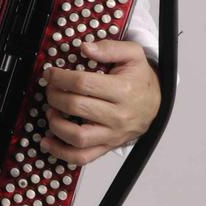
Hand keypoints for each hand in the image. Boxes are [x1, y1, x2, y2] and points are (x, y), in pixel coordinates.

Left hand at [40, 38, 160, 165]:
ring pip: (78, 137)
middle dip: (54, 96)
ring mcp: (113, 135)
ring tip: (51, 111)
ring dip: (56, 124)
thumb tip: (86, 48)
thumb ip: (110, 48)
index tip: (50, 73)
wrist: (157, 103)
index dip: (60, 77)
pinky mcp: (108, 147)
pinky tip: (48, 141)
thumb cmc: (141, 79)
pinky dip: (62, 152)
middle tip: (50, 89)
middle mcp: (118, 116)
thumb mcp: (133, 54)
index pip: (83, 84)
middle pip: (76, 107)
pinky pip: (83, 157)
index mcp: (123, 90)